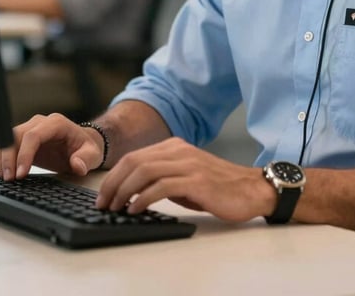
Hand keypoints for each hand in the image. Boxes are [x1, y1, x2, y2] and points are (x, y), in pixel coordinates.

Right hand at [0, 113, 104, 180]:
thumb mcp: (93, 154)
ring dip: (3, 158)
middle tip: (9, 179)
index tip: (21, 174)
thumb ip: (86, 159)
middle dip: (10, 158)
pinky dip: (2, 158)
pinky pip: (6, 145)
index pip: (34, 135)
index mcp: (56, 123)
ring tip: (5, 178)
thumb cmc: (86, 148)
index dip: (25, 154)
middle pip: (16, 135)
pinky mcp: (23, 139)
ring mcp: (30, 129)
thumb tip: (77, 165)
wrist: (81, 145)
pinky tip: (3, 173)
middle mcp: (40, 123)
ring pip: (7, 139)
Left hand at [95, 137, 274, 221]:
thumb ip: (163, 178)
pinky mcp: (197, 181)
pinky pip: (162, 186)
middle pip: (135, 161)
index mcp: (175, 146)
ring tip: (116, 207)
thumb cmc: (217, 187)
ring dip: (124, 191)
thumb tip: (133, 192)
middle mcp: (179, 151)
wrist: (250, 189)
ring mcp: (188, 164)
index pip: (135, 156)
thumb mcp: (185, 177)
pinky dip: (143, 198)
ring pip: (145, 171)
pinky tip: (135, 209)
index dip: (115, 175)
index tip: (104, 194)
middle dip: (113, 183)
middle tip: (103, 203)